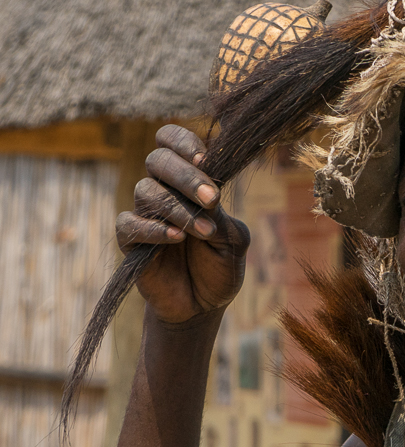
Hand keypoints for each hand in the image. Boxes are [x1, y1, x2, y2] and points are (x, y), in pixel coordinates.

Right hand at [116, 125, 250, 324]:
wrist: (203, 305)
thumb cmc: (220, 266)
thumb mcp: (233, 239)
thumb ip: (220, 215)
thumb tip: (208, 195)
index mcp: (190, 181)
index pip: (172, 141)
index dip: (183, 142)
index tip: (204, 157)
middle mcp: (164, 190)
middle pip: (157, 160)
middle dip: (186, 176)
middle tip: (212, 199)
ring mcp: (145, 214)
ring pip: (145, 190)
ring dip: (179, 209)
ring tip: (204, 232)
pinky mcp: (130, 241)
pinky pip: (129, 224)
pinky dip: (153, 229)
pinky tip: (176, 238)